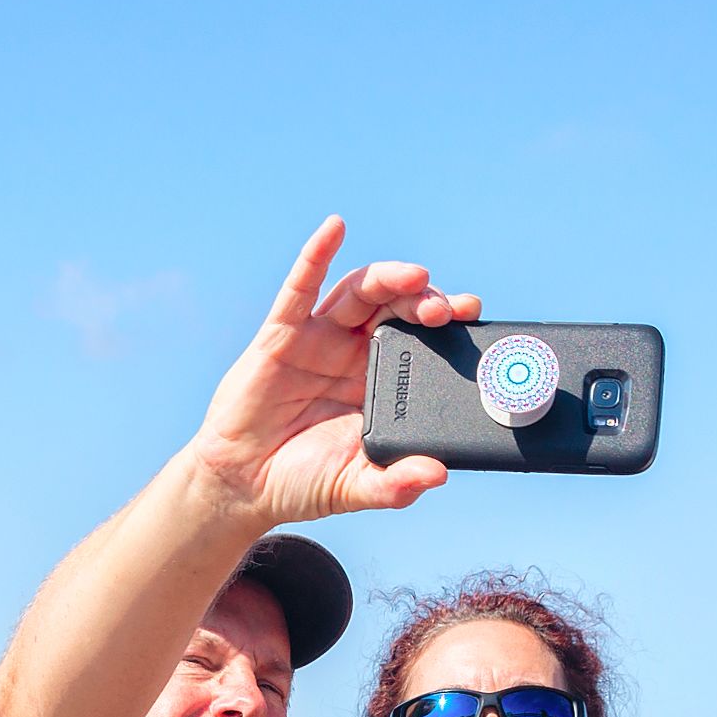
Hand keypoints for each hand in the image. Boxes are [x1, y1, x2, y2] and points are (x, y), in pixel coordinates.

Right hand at [184, 215, 482, 529]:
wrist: (243, 486)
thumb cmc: (302, 482)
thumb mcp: (356, 488)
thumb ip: (396, 485)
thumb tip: (437, 475)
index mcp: (381, 381)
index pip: (423, 340)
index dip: (448, 325)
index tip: (473, 318)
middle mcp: (354, 352)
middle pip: (396, 308)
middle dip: (425, 301)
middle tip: (447, 310)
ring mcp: (318, 340)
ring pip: (359, 293)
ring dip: (388, 279)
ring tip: (416, 277)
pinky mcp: (281, 336)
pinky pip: (299, 289)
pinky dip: (316, 255)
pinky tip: (333, 229)